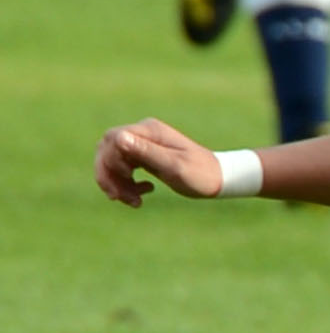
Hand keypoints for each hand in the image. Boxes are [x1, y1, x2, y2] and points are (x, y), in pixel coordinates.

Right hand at [95, 119, 224, 207]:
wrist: (219, 180)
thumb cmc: (201, 174)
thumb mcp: (174, 166)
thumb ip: (147, 152)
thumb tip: (119, 137)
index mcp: (150, 131)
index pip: (112, 139)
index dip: (111, 160)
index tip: (129, 177)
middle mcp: (144, 133)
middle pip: (107, 150)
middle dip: (109, 175)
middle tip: (121, 198)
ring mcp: (143, 144)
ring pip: (112, 161)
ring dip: (117, 183)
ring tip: (135, 202)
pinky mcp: (145, 157)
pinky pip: (122, 169)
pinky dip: (126, 184)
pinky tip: (143, 194)